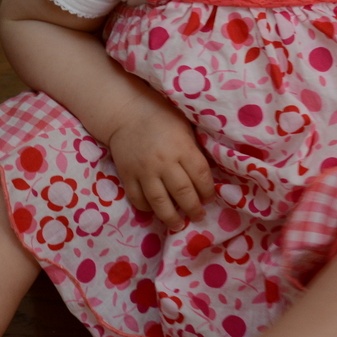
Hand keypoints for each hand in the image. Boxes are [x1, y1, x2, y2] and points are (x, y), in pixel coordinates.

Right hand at [105, 100, 215, 228]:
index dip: (207, 191)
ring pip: (159, 202)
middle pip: (182, 193)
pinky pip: (137, 199)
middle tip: (198, 216)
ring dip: (170, 217)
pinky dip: (147, 208)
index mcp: (182, 147)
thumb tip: (206, 175)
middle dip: (193, 209)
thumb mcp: (186, 127)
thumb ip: (194, 150)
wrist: (127, 112)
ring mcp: (144, 170)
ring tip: (177, 224)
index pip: (200, 176)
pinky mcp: (127, 175)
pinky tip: (155, 210)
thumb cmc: (162, 117)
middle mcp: (164, 162)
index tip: (209, 198)